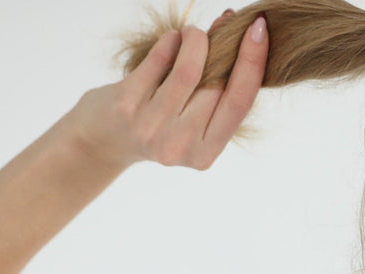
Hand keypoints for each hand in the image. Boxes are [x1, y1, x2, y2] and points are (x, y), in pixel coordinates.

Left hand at [67, 10, 267, 170]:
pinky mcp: (127, 105)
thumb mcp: (192, 123)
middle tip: (223, 28)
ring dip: (196, 39)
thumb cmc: (157, 124)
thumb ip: (217, 94)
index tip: (260, 28)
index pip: (239, 103)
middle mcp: (180, 146)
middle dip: (223, 47)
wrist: (105, 140)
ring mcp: (152, 128)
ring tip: (193, 34)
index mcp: (205, 154)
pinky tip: (171, 40)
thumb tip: (242, 35)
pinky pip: (159, 60)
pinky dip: (170, 42)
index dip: (253, 62)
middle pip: (216, 84)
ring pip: (189, 69)